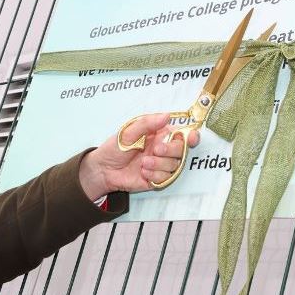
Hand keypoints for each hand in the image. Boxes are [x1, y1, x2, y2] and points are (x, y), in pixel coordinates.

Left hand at [78, 114, 200, 197]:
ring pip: (174, 165)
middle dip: (171, 150)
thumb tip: (166, 116)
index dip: (190, 136)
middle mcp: (163, 149)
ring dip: (159, 164)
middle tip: (156, 150)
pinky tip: (143, 172)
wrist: (104, 169)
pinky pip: (166, 178)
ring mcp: (160, 164)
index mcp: (159, 134)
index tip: (191, 138)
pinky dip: (155, 175)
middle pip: (181, 150)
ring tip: (143, 162)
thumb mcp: (128, 131)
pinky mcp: (157, 179)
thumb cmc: (115, 147)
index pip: (181, 134)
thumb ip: (148, 123)